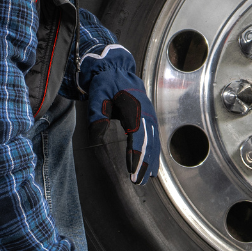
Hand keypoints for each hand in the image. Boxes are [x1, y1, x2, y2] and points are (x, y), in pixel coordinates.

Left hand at [82, 44, 158, 184]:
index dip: (136, 154)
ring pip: (154, 142)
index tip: (132, 170)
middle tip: (138, 181)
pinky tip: (152, 166)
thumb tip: (97, 135)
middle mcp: (146, 113)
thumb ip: (98, 115)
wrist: (116, 69)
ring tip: (147, 178)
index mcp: (134, 108)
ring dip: (151, 161)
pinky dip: (154, 153)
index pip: (137, 135)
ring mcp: (150, 116)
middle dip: (144, 163)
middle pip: (148, 142)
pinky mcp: (149, 118)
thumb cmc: (106, 83)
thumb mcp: (98, 96)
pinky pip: (154, 138)